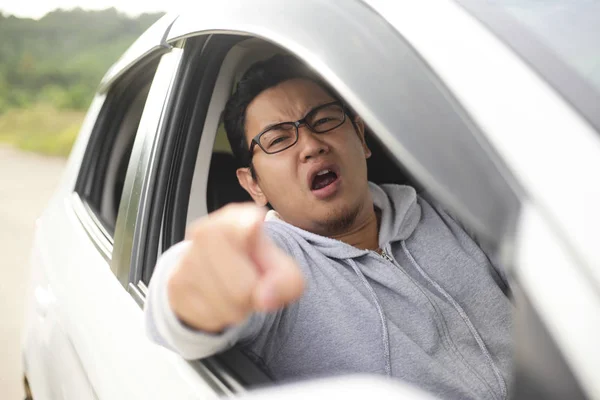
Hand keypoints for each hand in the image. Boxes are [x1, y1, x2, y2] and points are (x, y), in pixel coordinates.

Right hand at [167, 204, 304, 332]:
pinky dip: (219, 316)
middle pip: (242, 287)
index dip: (255, 239)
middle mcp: (206, 233)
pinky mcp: (175, 284)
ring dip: (237, 309)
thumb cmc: (252, 266)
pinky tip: (218, 301)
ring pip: (225, 304)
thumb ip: (287, 280)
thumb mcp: (281, 269)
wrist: (215, 275)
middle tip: (251, 285)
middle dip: (252, 295)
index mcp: (236, 219)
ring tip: (235, 293)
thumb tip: (264, 298)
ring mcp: (187, 258)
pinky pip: (207, 316)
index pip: (245, 225)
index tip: (258, 239)